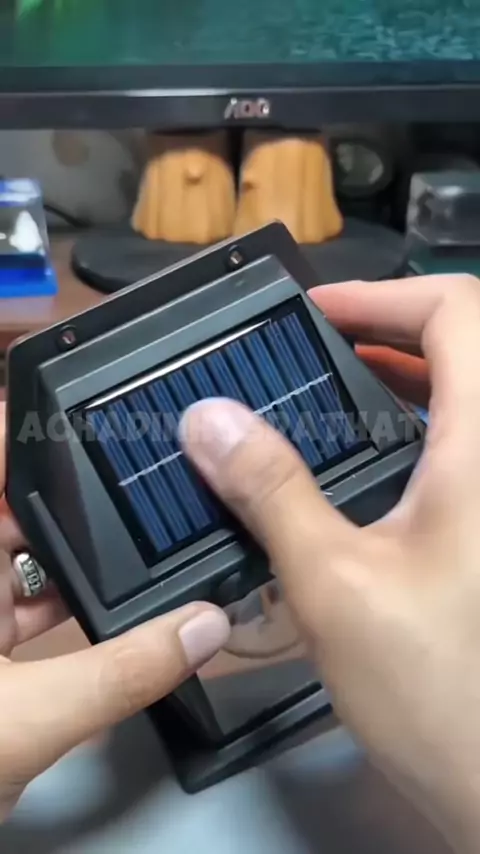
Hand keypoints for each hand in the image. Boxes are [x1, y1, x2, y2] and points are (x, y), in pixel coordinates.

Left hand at [0, 401, 229, 819]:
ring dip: (81, 545)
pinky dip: (73, 595)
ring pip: (31, 551)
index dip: (32, 425)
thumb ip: (124, 670)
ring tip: (147, 522)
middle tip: (147, 460)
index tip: (94, 403)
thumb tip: (207, 627)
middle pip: (20, 501)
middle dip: (79, 484)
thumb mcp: (30, 719)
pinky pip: (35, 596)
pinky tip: (118, 596)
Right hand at [180, 275, 479, 852]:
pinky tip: (364, 466)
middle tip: (310, 349)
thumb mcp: (334, 582)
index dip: (385, 292)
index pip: (457, 312)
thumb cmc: (439, 688)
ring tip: (326, 394)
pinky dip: (415, 431)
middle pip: (463, 348)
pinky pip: (460, 451)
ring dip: (400, 382)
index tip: (318, 310)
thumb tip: (209, 421)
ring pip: (463, 400)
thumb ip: (270, 490)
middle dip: (385, 334)